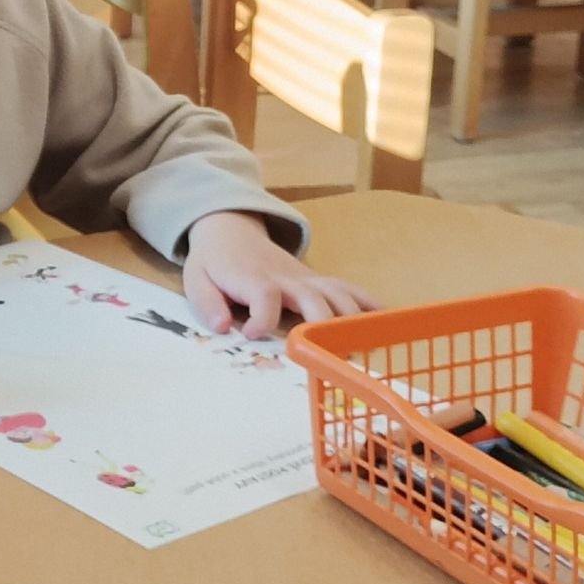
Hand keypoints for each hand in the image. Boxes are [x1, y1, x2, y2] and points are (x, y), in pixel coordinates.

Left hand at [181, 212, 376, 338]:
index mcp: (254, 279)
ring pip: (338, 295)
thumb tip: (222, 327)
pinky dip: (369, 303)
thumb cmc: (214, 261)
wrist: (232, 229)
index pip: (265, 296)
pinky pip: (349, 289)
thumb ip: (207, 303)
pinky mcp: (318, 281)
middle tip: (326, 354)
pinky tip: (387, 321)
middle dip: (322, 325)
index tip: (251, 334)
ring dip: (351, 320)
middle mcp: (287, 279)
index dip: (261, 317)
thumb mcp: (196, 279)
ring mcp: (307, 279)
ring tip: (361, 348)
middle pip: (314, 298)